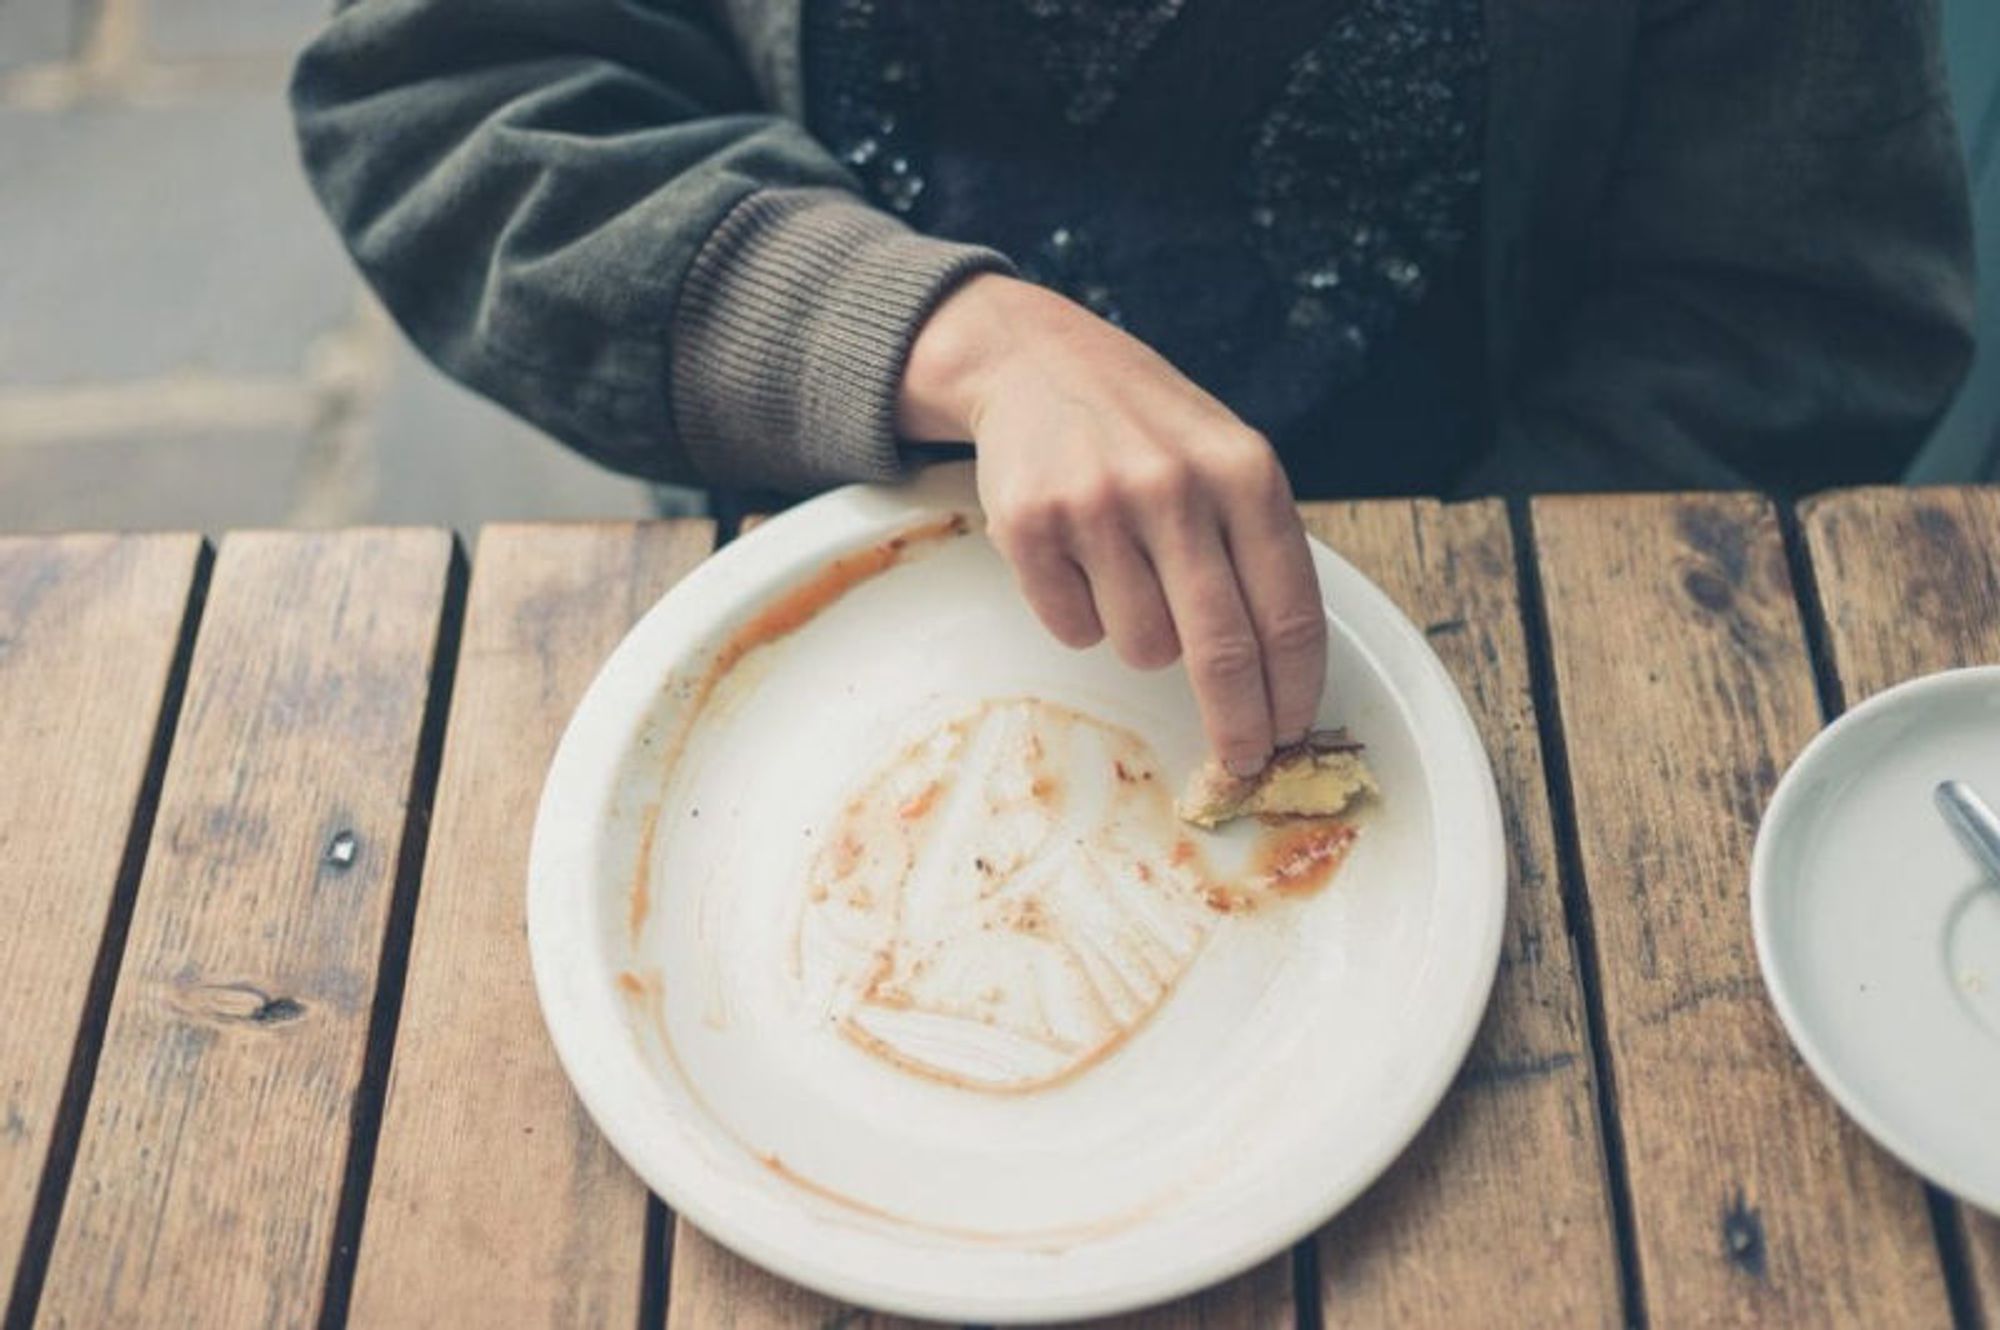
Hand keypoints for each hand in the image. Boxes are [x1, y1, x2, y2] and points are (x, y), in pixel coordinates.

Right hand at [898, 274, 1326, 775]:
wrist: (1037, 359)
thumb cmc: (1149, 428)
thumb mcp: (1226, 459)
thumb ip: (1258, 549)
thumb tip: (1281, 680)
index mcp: (1245, 473)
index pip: (1287, 613)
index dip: (1294, 692)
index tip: (1291, 735)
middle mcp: (1176, 487)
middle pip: (1222, 651)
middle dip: (1237, 723)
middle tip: (1241, 759)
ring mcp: (1098, 505)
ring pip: (1142, 646)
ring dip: (1143, 638)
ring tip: (1129, 577)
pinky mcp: (1029, 525)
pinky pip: (1072, 629)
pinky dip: (1080, 617)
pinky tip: (1079, 563)